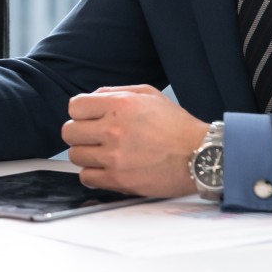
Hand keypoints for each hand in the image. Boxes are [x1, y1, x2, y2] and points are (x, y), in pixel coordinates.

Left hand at [62, 84, 208, 197]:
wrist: (202, 156)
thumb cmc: (177, 126)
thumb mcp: (148, 95)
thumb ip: (114, 92)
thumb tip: (90, 98)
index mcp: (119, 105)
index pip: (74, 107)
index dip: (81, 113)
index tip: (90, 119)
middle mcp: (113, 129)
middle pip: (69, 132)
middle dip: (80, 134)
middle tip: (95, 137)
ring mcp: (115, 156)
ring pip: (75, 155)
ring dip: (87, 154)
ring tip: (104, 154)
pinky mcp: (120, 179)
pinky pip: (86, 177)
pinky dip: (93, 174)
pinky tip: (106, 169)